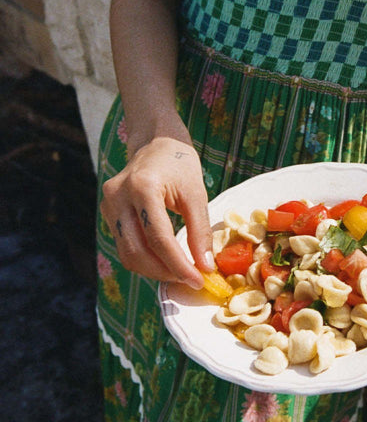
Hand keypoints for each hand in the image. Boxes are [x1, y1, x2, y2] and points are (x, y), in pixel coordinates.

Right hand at [100, 136, 213, 287]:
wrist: (155, 141)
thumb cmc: (179, 163)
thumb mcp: (196, 193)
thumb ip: (199, 231)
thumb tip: (204, 266)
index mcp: (142, 187)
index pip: (158, 239)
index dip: (179, 265)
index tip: (198, 279)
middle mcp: (118, 197)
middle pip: (137, 252)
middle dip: (164, 272)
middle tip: (190, 279)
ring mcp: (108, 204)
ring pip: (127, 254)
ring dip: (153, 270)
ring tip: (179, 272)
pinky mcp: (107, 211)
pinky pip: (124, 245)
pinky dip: (144, 258)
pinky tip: (164, 261)